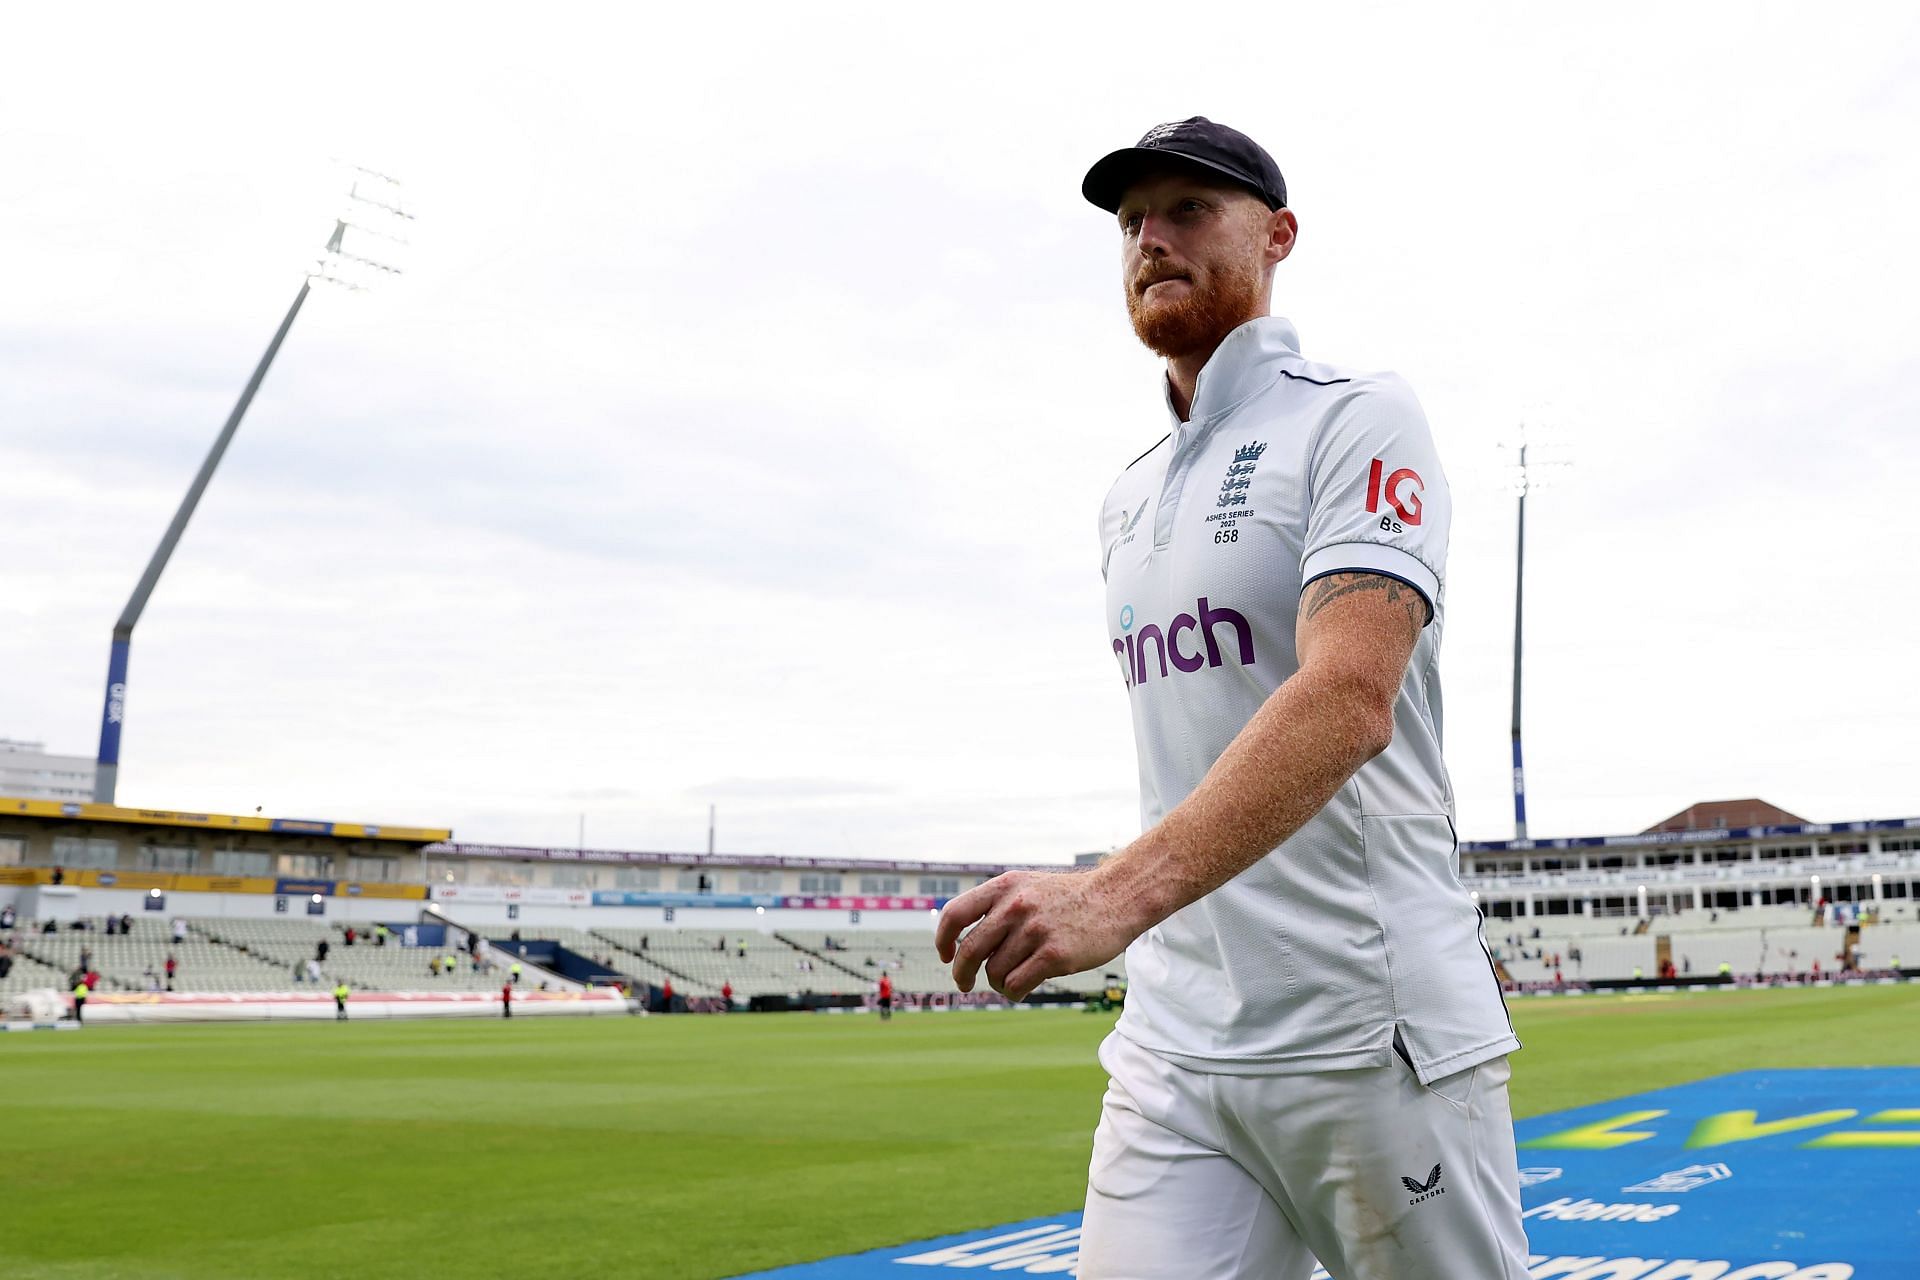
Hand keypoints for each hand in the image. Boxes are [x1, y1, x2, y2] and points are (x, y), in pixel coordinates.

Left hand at [934, 868, 1139, 1001]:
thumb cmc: (1069, 898)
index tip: (945, 956)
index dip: (943, 939)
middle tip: (965, 984)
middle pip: (969, 951)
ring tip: (1014, 978)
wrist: (1116, 897)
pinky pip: (1016, 984)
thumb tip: (963, 942)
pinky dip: (1014, 992)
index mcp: (1005, 886)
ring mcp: (1035, 930)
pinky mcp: (1054, 955)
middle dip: (962, 974)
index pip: (955, 913)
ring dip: (998, 983)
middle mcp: (1015, 906)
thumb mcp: (1028, 886)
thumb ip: (998, 905)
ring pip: (994, 972)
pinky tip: (1022, 989)